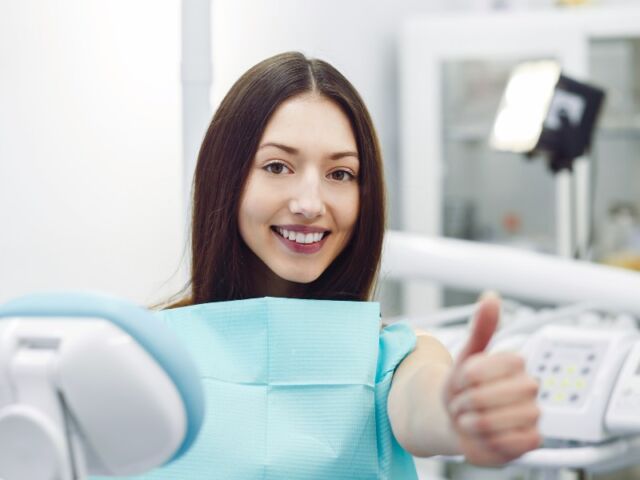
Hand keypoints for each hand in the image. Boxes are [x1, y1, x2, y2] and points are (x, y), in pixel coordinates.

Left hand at [443, 292, 540, 465]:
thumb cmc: (463, 386)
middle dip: (463, 402)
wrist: (459, 419)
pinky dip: (486, 441)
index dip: (465, 377)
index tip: (462, 379)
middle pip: (483, 397)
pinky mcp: (531, 440)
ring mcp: (532, 414)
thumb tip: (492, 296)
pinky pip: (507, 443)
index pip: (484, 368)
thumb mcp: (467, 354)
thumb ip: (481, 327)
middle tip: (464, 403)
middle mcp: (529, 386)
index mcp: (515, 362)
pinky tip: (484, 435)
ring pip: (491, 422)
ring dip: (469, 422)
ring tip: (470, 419)